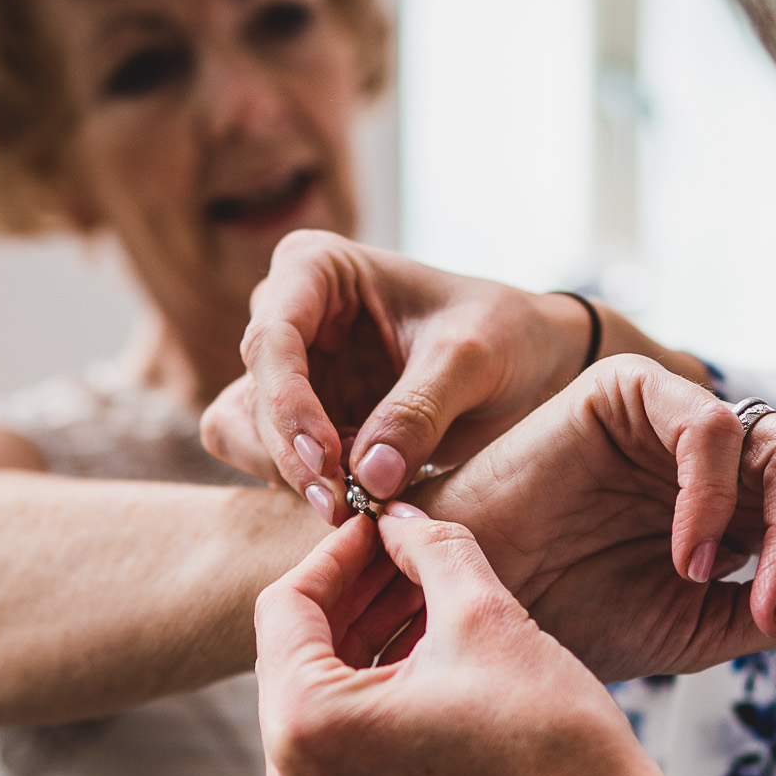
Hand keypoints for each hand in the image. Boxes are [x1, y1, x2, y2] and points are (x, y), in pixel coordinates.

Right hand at [202, 233, 597, 516]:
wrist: (529, 358)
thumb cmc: (503, 330)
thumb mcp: (472, 358)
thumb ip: (419, 411)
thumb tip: (368, 477)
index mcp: (316, 268)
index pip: (272, 338)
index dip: (288, 406)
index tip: (328, 463)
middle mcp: (288, 313)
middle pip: (252, 392)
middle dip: (290, 454)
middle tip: (342, 506)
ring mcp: (292, 367)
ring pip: (246, 430)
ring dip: (288, 475)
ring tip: (353, 506)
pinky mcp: (304, 416)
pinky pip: (274, 459)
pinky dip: (309, 485)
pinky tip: (361, 500)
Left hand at [255, 507, 663, 775]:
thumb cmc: (553, 744)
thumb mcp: (486, 617)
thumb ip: (429, 548)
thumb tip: (397, 517)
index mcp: (305, 730)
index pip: (285, 608)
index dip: (336, 553)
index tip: (379, 522)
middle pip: (295, 659)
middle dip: (349, 597)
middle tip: (400, 550)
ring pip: (320, 703)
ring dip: (363, 644)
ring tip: (423, 596)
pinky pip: (342, 751)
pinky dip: (375, 700)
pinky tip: (430, 660)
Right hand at [414, 355, 775, 679]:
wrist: (474, 610)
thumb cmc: (574, 617)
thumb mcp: (702, 628)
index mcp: (757, 501)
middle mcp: (732, 454)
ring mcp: (685, 420)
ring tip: (774, 607)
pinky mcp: (631, 395)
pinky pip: (712, 429)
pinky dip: (717, 501)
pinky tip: (695, 562)